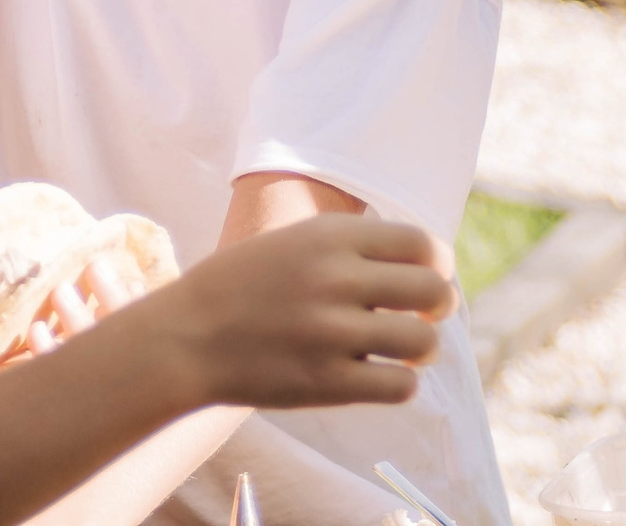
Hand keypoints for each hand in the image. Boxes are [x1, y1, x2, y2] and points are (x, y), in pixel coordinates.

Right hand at [139, 213, 453, 411]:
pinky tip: (381, 375)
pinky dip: (400, 383)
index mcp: (329, 237)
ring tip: (404, 350)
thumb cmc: (243, 286)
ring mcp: (332, 333)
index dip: (436, 263)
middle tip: (423, 315)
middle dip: (439, 305)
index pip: (422, 243)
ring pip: (423, 343)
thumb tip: (423, 260)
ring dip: (422, 348)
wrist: (186, 338)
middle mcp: (336, 280)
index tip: (426, 276)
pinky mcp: (327, 382)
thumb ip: (351, 245)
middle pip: (433, 291)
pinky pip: (400, 387)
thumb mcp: (293, 240)